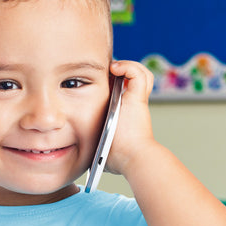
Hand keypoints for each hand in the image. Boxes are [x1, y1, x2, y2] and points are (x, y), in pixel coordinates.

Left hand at [104, 60, 155, 176]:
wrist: (131, 158)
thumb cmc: (116, 158)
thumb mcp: (102, 148)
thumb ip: (96, 144)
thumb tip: (86, 153)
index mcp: (125, 114)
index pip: (123, 92)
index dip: (114, 84)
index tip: (97, 83)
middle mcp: (133, 105)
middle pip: (135, 80)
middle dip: (120, 72)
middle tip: (104, 72)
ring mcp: (137, 100)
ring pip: (140, 74)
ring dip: (128, 67)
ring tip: (113, 69)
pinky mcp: (138, 98)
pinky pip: (137, 73)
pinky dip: (128, 67)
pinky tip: (115, 70)